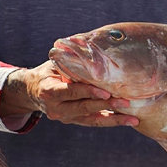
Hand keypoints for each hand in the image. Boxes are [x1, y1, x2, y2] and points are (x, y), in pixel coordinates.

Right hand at [2, 61, 137, 126]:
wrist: (34, 91)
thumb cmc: (48, 72)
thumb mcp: (54, 64)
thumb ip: (70, 59)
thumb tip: (90, 45)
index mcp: (49, 91)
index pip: (71, 92)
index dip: (88, 92)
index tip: (105, 92)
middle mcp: (56, 108)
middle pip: (83, 108)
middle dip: (105, 105)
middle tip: (125, 102)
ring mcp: (65, 117)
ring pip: (92, 120)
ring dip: (113, 119)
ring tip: (132, 119)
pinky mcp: (75, 121)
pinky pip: (94, 122)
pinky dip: (111, 120)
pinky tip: (128, 120)